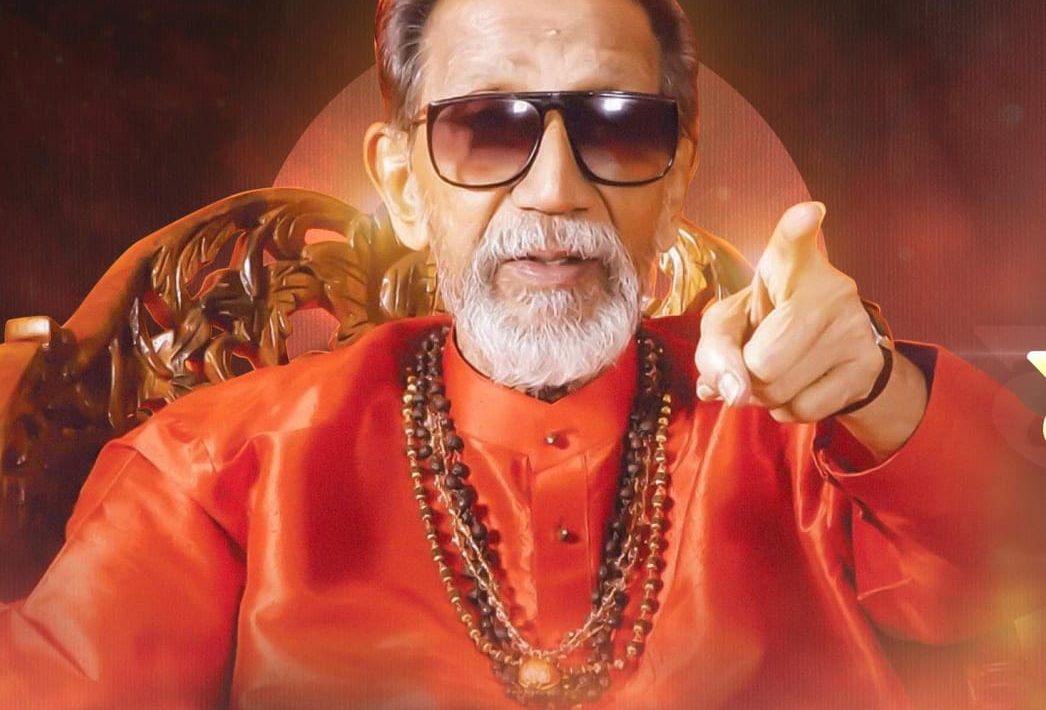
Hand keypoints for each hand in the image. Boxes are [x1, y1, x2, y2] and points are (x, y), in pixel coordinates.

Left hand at [694, 202, 927, 454]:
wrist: (829, 353)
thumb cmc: (766, 326)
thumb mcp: (728, 326)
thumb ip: (713, 352)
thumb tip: (733, 393)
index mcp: (788, 262)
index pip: (791, 242)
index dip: (796, 230)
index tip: (807, 213)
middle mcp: (829, 286)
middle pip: (761, 362)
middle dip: (746, 376)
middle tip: (756, 361)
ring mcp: (853, 326)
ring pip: (779, 391)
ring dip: (764, 397)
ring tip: (778, 372)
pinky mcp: (868, 364)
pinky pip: (804, 409)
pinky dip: (788, 409)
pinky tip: (800, 386)